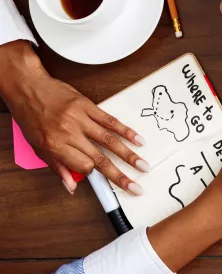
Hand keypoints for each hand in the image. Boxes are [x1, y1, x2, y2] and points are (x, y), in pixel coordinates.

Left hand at [0, 40, 145, 193]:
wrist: (27, 87)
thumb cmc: (30, 116)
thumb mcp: (37, 146)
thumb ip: (57, 167)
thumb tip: (71, 186)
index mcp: (55, 145)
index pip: (83, 166)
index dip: (93, 171)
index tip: (98, 172)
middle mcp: (68, 133)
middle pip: (100, 159)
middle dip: (120, 175)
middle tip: (136, 186)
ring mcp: (79, 119)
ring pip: (109, 141)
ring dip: (129, 155)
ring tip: (143, 166)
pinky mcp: (87, 106)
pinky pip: (110, 120)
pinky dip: (126, 131)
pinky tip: (138, 140)